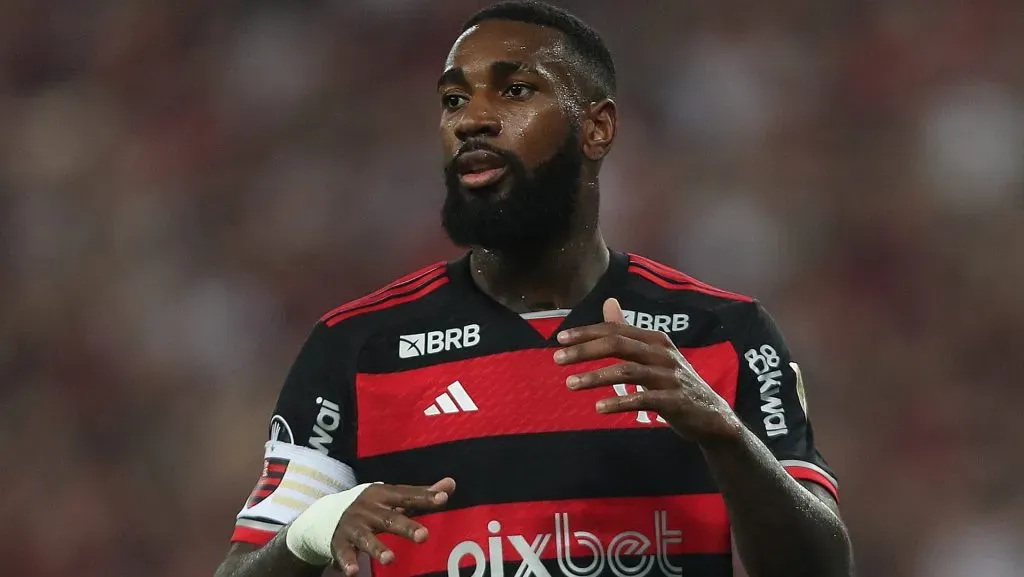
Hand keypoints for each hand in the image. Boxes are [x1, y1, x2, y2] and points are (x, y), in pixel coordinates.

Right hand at [333, 477, 455, 574]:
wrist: (327, 515)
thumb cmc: (373, 507)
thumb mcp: (394, 498)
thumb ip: (421, 494)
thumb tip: (450, 484)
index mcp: (383, 494)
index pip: (407, 495)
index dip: (425, 496)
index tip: (443, 498)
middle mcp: (368, 509)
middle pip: (389, 519)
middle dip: (406, 527)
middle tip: (424, 536)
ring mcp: (353, 527)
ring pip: (366, 539)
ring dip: (378, 549)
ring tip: (391, 559)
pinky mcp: (341, 544)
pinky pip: (345, 554)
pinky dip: (348, 563)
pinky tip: (353, 572)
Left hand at [554, 298, 740, 441]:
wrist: (711, 417)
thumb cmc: (674, 383)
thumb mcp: (652, 354)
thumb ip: (628, 332)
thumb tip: (608, 302)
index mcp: (655, 339)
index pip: (615, 329)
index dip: (586, 333)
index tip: (559, 339)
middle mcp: (663, 353)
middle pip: (618, 344)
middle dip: (585, 350)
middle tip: (557, 358)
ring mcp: (670, 377)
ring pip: (627, 371)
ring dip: (595, 377)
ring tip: (570, 384)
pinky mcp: (675, 401)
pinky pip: (643, 399)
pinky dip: (620, 402)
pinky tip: (599, 407)